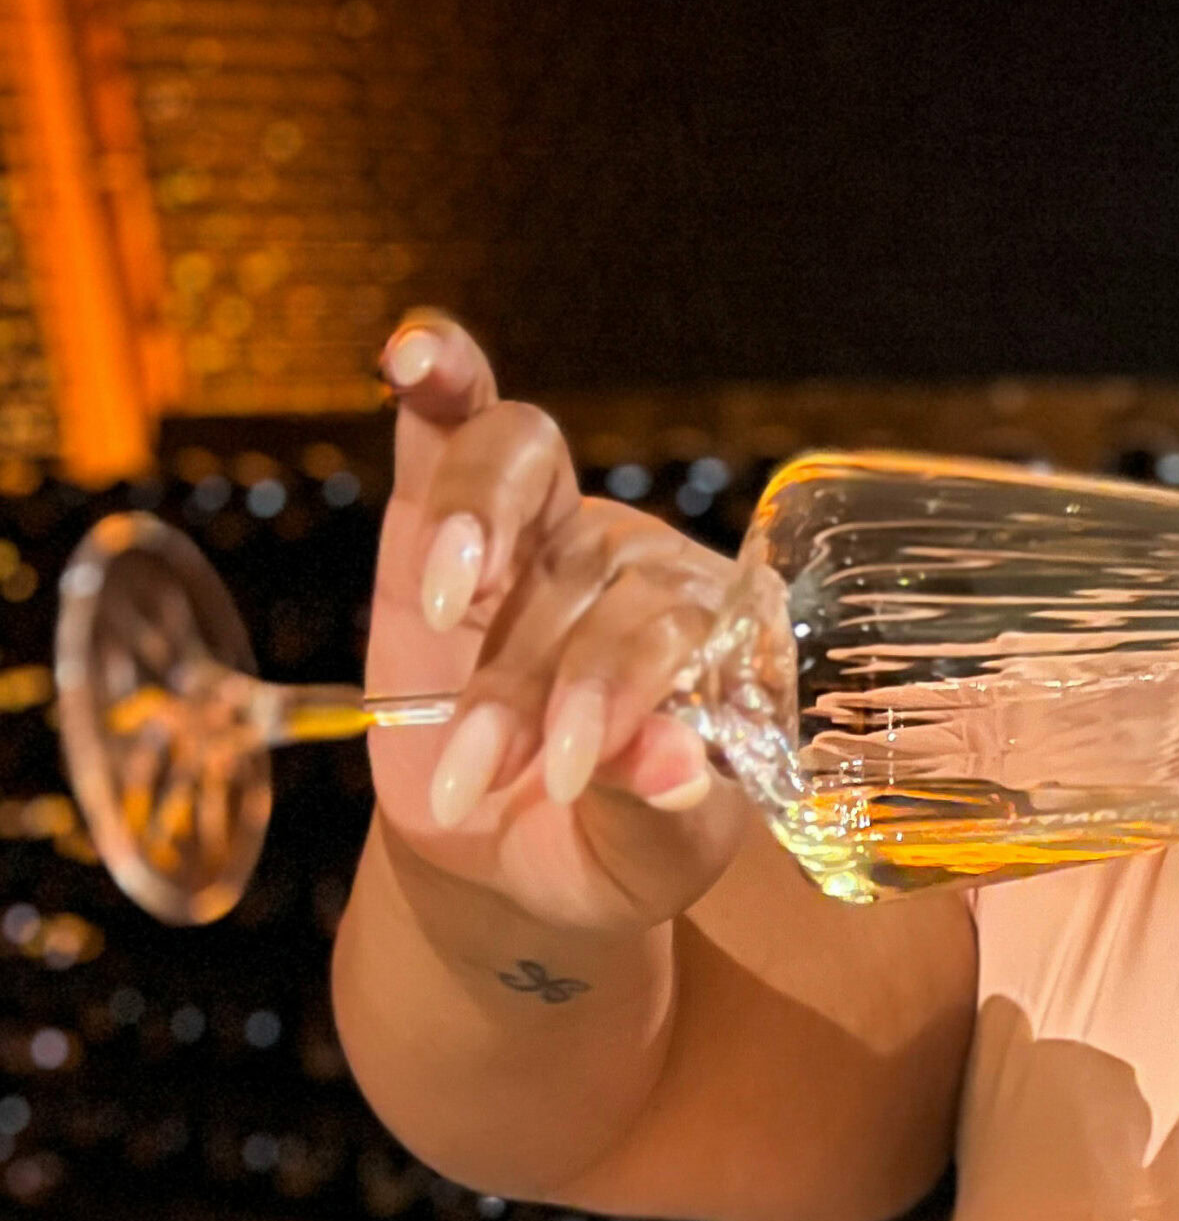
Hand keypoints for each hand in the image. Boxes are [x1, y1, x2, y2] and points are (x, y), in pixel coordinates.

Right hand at [365, 314, 757, 934]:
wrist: (512, 862)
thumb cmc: (604, 855)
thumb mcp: (644, 865)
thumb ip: (660, 816)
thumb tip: (672, 768)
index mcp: (717, 643)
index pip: (674, 627)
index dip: (612, 694)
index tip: (559, 777)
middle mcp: (643, 569)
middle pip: (594, 569)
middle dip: (527, 680)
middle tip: (487, 770)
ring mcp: (550, 533)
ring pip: (527, 471)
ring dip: (477, 524)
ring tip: (447, 597)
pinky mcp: (450, 516)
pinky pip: (457, 427)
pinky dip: (442, 382)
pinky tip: (419, 355)